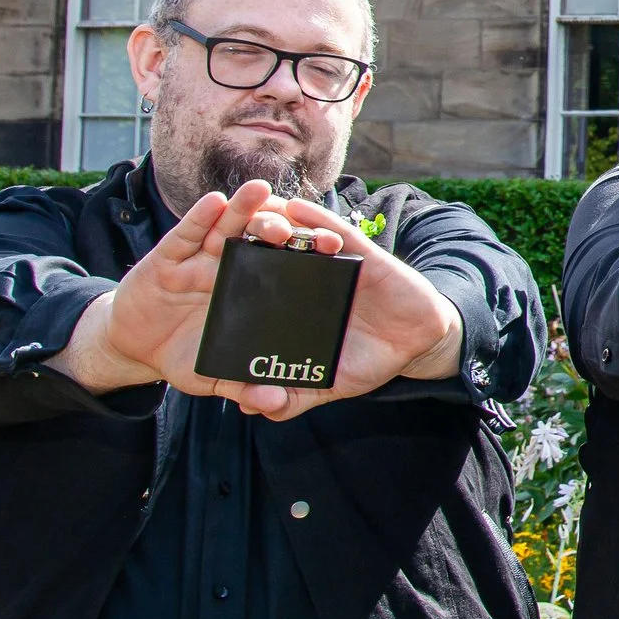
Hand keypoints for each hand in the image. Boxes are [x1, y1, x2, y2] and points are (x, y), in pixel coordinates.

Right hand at [48, 180, 301, 411]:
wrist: (133, 348)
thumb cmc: (183, 356)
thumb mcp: (214, 374)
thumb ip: (243, 386)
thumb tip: (274, 404)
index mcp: (250, 290)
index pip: (285, 266)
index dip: (308, 255)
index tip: (337, 246)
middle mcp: (229, 268)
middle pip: (259, 239)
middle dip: (279, 227)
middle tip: (301, 222)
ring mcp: (199, 260)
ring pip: (226, 227)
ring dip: (242, 207)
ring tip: (261, 189)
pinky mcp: (168, 257)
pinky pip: (187, 233)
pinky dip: (199, 217)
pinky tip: (215, 201)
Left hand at [227, 196, 467, 417]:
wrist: (417, 345)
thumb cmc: (371, 360)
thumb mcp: (327, 383)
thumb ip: (294, 396)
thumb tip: (253, 408)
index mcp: (297, 304)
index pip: (258, 281)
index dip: (232, 269)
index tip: (200, 264)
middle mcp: (312, 278)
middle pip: (273, 251)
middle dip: (249, 238)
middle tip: (225, 235)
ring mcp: (338, 263)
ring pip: (300, 236)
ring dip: (278, 224)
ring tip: (257, 218)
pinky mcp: (365, 255)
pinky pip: (338, 231)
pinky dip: (318, 220)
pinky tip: (298, 210)